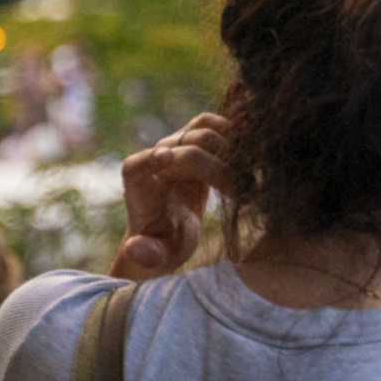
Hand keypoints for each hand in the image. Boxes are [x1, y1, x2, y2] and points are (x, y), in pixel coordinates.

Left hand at [112, 114, 236, 281]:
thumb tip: (134, 249)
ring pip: (202, 130)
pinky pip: (212, 124)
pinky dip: (231, 132)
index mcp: (138, 188)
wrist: (169, 233)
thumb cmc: (163, 246)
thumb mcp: (156, 256)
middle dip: (214, 168)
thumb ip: (147, 254)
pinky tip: (246, 158)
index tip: (167, 159)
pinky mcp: (194, 142)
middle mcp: (154, 161)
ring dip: (228, 149)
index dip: (150, 159)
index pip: (135, 166)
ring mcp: (175, 147)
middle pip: (183, 148)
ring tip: (246, 177)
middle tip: (238, 194)